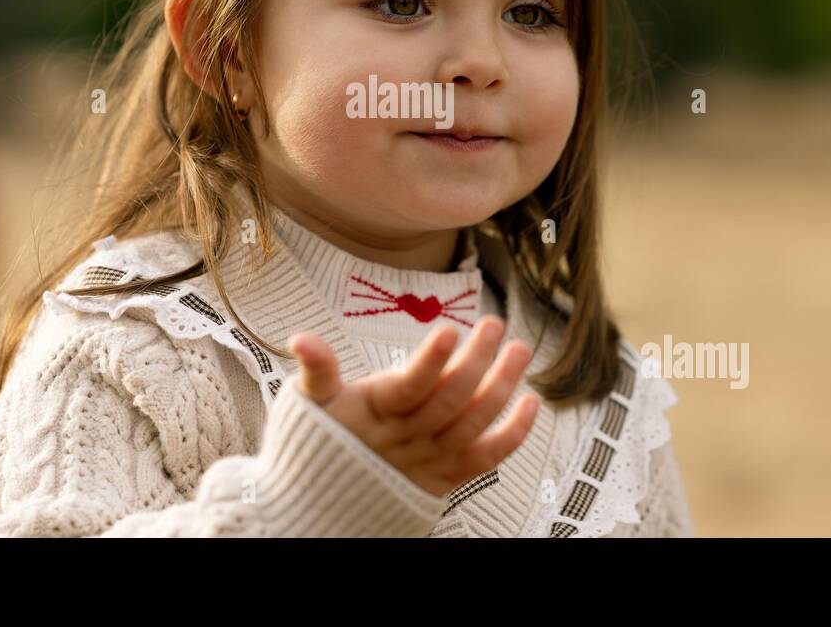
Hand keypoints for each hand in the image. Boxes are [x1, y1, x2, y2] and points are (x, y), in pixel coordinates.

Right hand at [288, 316, 539, 498]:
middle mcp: (405, 441)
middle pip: (450, 400)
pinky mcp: (445, 479)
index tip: (450, 329)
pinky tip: (531, 402)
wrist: (318, 506)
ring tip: (519, 350)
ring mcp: (428, 462)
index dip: (430, 361)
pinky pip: (486, 459)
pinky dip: (513, 434)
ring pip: (473, 424)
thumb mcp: (310, 403)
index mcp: (373, 414)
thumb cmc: (317, 441)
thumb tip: (300, 338)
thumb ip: (316, 370)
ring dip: (501, 386)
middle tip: (494, 324)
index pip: (408, 387)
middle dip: (477, 360)